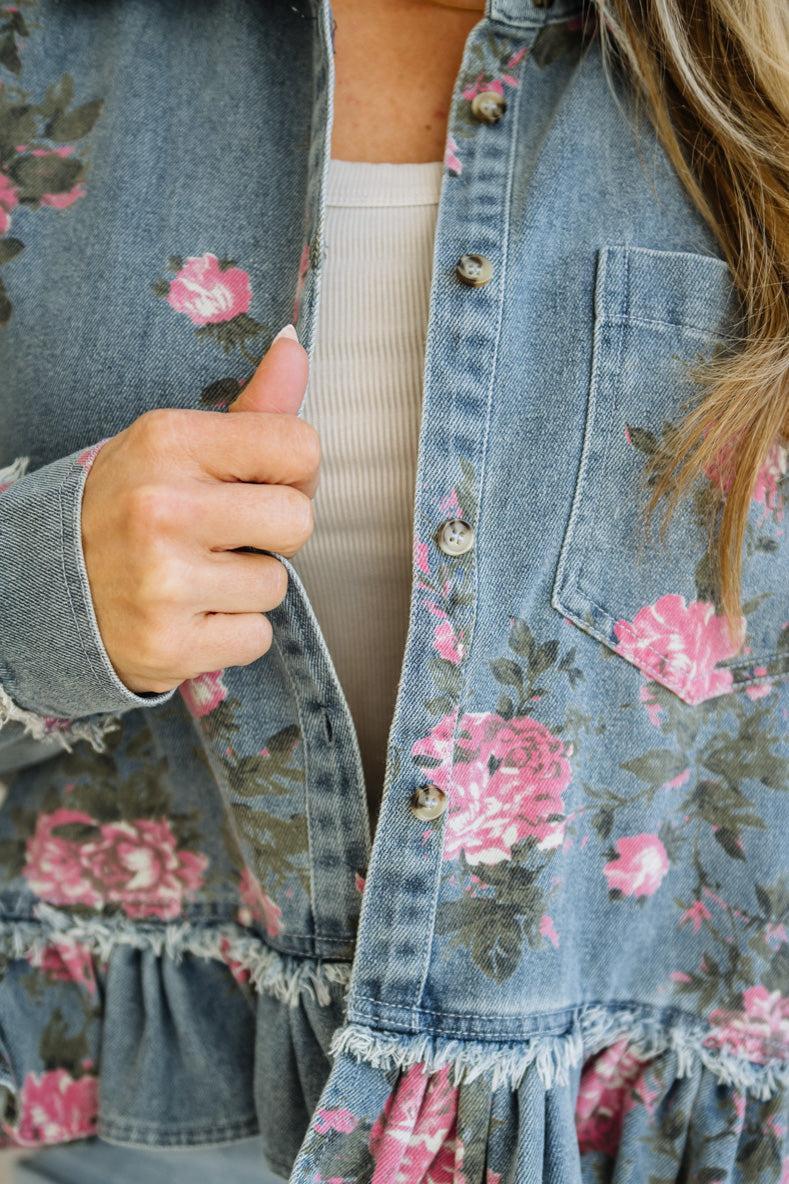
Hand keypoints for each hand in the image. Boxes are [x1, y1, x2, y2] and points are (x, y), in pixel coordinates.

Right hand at [80, 327, 315, 693]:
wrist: (50, 587)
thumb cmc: (129, 509)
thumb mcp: (175, 444)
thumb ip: (250, 406)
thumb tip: (293, 344)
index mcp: (169, 441)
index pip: (300, 448)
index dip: (292, 473)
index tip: (255, 485)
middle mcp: (162, 508)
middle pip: (298, 521)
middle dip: (274, 534)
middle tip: (226, 536)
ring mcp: (163, 581)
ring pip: (276, 586)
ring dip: (248, 587)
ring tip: (198, 576)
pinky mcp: (168, 644)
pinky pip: (257, 637)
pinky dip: (232, 632)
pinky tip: (191, 614)